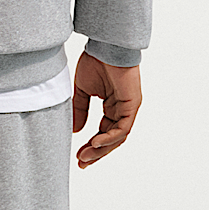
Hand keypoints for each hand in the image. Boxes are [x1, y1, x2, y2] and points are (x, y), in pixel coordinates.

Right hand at [72, 52, 141, 168]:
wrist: (105, 46)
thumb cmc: (96, 62)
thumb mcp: (82, 91)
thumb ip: (80, 110)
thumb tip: (75, 131)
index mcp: (112, 106)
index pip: (104, 132)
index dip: (92, 146)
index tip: (79, 157)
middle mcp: (122, 110)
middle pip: (112, 139)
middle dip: (96, 153)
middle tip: (82, 163)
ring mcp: (129, 108)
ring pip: (117, 137)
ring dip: (101, 149)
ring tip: (86, 156)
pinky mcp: (133, 104)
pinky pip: (122, 128)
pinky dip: (109, 137)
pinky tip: (95, 143)